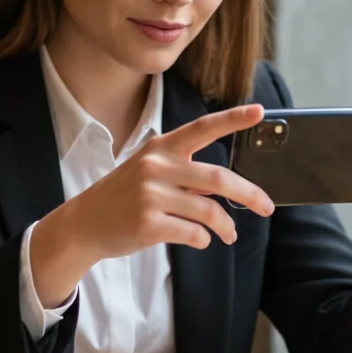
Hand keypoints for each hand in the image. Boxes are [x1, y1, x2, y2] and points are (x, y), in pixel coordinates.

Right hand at [28, 104, 275, 306]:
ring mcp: (151, 196)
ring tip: (228, 234)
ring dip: (226, 227)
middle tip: (267, 207)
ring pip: (209, 212)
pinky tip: (199, 240)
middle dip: (250, 194)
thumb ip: (183, 171)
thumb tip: (230, 186)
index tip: (259, 112)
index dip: (233, 119)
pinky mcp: (148, 224)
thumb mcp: (148, 170)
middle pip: (219, 178)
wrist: (83, 224)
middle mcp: (157, 167)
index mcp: (160, 149)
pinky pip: (193, 234)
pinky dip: (203, 240)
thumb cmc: (123, 196)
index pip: (202, 128)